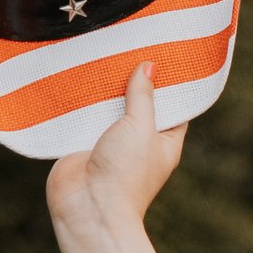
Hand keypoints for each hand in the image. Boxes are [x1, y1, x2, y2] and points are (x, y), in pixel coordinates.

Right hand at [47, 65, 186, 246]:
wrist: (87, 207)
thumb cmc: (125, 173)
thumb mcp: (141, 127)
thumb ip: (143, 96)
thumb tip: (149, 66)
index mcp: (164, 142)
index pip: (173, 107)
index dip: (170, 84)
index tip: (166, 55)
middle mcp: (138, 142)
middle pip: (138, 104)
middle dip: (132, 81)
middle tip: (129, 46)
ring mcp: (109, 143)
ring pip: (108, 108)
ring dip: (104, 89)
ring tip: (102, 52)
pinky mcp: (82, 144)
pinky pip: (83, 117)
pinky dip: (80, 101)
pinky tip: (78, 74)